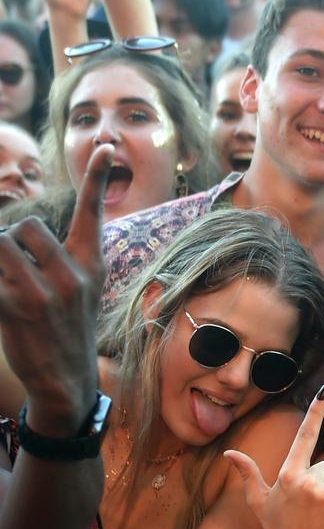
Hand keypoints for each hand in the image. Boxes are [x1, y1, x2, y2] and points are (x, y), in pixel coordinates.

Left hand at [0, 145, 112, 436]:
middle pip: (26, 227)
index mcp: (90, 266)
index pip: (93, 214)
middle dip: (9, 243)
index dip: (98, 179)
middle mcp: (71, 275)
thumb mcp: (81, 291)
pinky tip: (4, 304)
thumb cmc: (67, 330)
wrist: (66, 380)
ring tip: (7, 283)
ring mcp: (43, 291)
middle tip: (12, 270)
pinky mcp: (15, 307)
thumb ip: (62, 260)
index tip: (108, 148)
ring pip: (1, 245)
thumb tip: (21, 234)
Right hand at [224, 387, 323, 528]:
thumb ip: (248, 474)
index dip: (316, 412)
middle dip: (321, 481)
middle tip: (310, 505)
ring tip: (323, 511)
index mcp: (289, 474)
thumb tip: (230, 453)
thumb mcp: (258, 500)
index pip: (304, 436)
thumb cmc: (277, 527)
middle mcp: (309, 482)